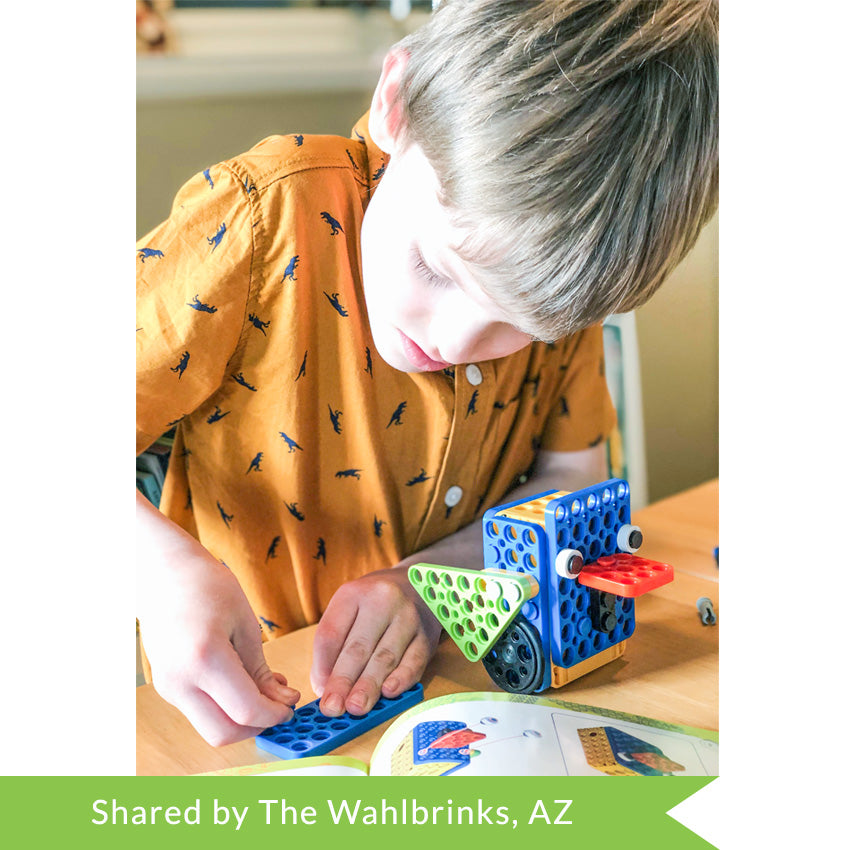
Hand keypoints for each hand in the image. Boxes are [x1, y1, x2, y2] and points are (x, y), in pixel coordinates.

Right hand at [137, 492, 298, 745]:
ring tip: (265, 689)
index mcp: (205, 658)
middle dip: (258, 726)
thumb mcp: (245, 623)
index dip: (275, 715)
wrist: (163, 571)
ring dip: (241, 719)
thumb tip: (282, 702)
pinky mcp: (166, 687)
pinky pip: (200, 712)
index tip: (292, 705)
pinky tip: (243, 683)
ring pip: (210, 727)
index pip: (245, 711)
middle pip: (223, 733)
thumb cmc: (207, 586)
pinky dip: (225, 708)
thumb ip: (261, 670)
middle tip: (280, 705)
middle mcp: (180, 681)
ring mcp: (168, 687)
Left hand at [310, 566, 440, 716]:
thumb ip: (334, 646)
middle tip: (333, 708)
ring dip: (369, 686)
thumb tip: (326, 687)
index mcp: (353, 594)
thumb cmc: (374, 605)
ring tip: (356, 708)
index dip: (322, 666)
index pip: (331, 633)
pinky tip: (389, 693)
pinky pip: (414, 661)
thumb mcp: (349, 610)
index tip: (319, 691)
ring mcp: (408, 617)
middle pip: (358, 647)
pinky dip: (401, 679)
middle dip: (343, 681)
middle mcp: (381, 601)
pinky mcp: (427, 635)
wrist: (417, 585)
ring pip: (385, 657)